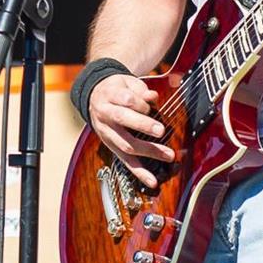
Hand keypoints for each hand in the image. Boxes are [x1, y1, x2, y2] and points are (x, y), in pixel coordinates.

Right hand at [86, 72, 172, 189]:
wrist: (94, 97)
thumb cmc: (116, 89)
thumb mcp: (126, 82)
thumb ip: (140, 90)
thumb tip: (153, 97)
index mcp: (109, 95)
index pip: (125, 99)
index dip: (140, 103)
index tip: (152, 105)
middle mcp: (105, 115)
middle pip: (123, 119)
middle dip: (143, 125)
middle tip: (161, 130)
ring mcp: (107, 133)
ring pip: (125, 143)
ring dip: (147, 150)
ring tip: (167, 155)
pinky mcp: (111, 146)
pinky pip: (125, 160)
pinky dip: (139, 172)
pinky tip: (152, 180)